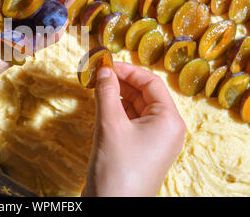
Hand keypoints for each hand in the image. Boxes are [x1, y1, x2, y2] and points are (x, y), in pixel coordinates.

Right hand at [83, 62, 185, 196]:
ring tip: (97, 88)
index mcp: (169, 120)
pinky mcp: (142, 149)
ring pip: (137, 107)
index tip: (105, 64)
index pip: (151, 82)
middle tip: (98, 74)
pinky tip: (102, 106)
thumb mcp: (110, 123)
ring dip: (118, 96)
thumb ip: (107, 91)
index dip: (128, 70)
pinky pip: (132, 122)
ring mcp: (154, 140)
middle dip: (121, 82)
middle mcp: (166, 129)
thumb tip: (103, 69)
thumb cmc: (117, 167)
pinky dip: (117, 111)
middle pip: (144, 94)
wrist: (111, 207)